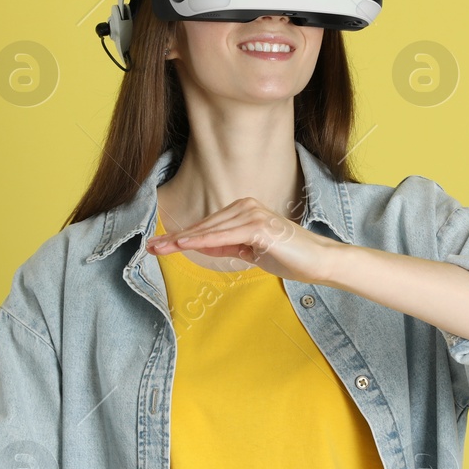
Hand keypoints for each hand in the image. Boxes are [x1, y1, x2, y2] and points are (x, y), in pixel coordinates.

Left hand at [145, 198, 345, 283]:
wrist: (318, 261)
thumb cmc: (288, 256)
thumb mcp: (250, 251)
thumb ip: (226, 245)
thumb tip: (200, 245)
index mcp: (243, 210)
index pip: (206, 226)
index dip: (180, 237)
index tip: (158, 245)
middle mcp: (245, 207)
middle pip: (203, 226)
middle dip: (175, 239)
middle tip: (150, 247)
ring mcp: (252, 215)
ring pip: (210, 231)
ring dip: (183, 241)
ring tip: (160, 248)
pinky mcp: (259, 227)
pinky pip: (224, 237)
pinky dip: (203, 241)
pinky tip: (184, 246)